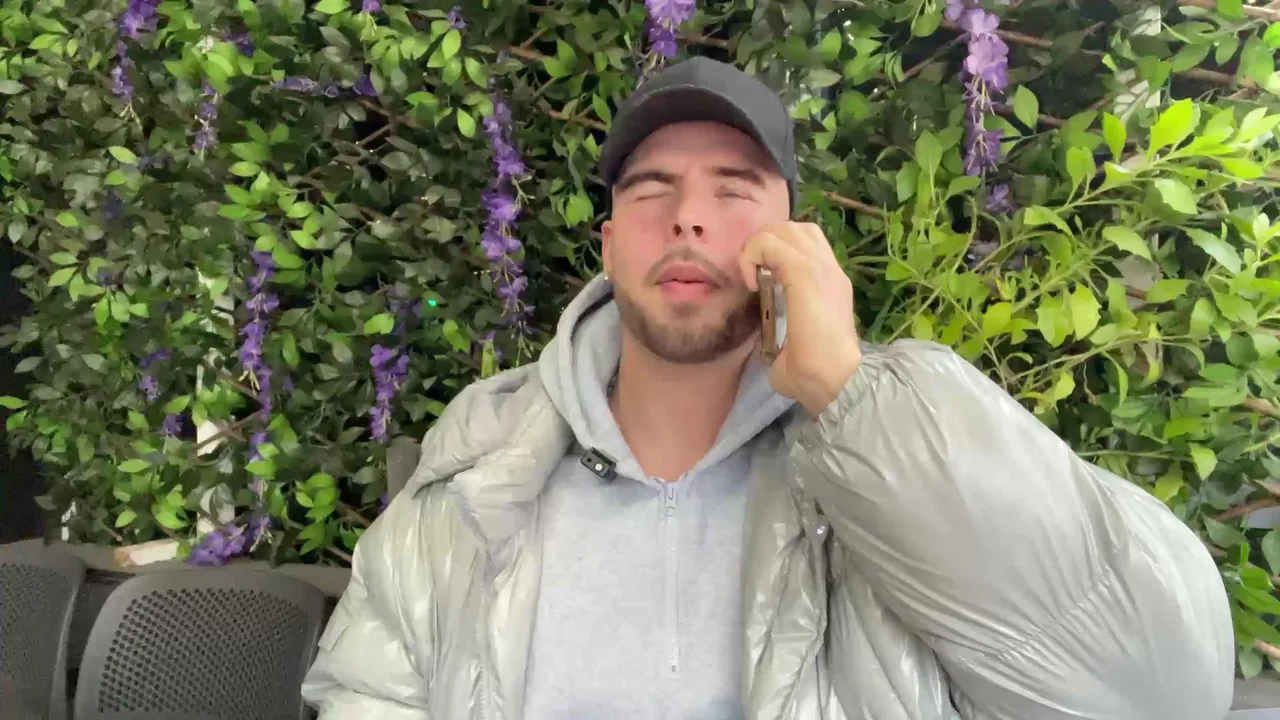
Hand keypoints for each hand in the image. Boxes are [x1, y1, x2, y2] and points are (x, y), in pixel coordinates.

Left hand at [739, 222, 861, 416]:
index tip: (759, 285)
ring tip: (753, 277)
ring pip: (784, 228)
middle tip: (753, 276)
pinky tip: (751, 284)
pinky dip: (752, 256)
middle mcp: (828, 269)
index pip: (803, 244)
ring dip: (760, 246)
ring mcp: (820, 267)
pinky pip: (769, 243)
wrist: (837, 380)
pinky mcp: (806, 272)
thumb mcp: (792, 348)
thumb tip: (763, 342)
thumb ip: (779, 335)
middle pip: (793, 227)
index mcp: (828, 284)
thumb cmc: (816, 375)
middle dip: (764, 244)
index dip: (774, 254)